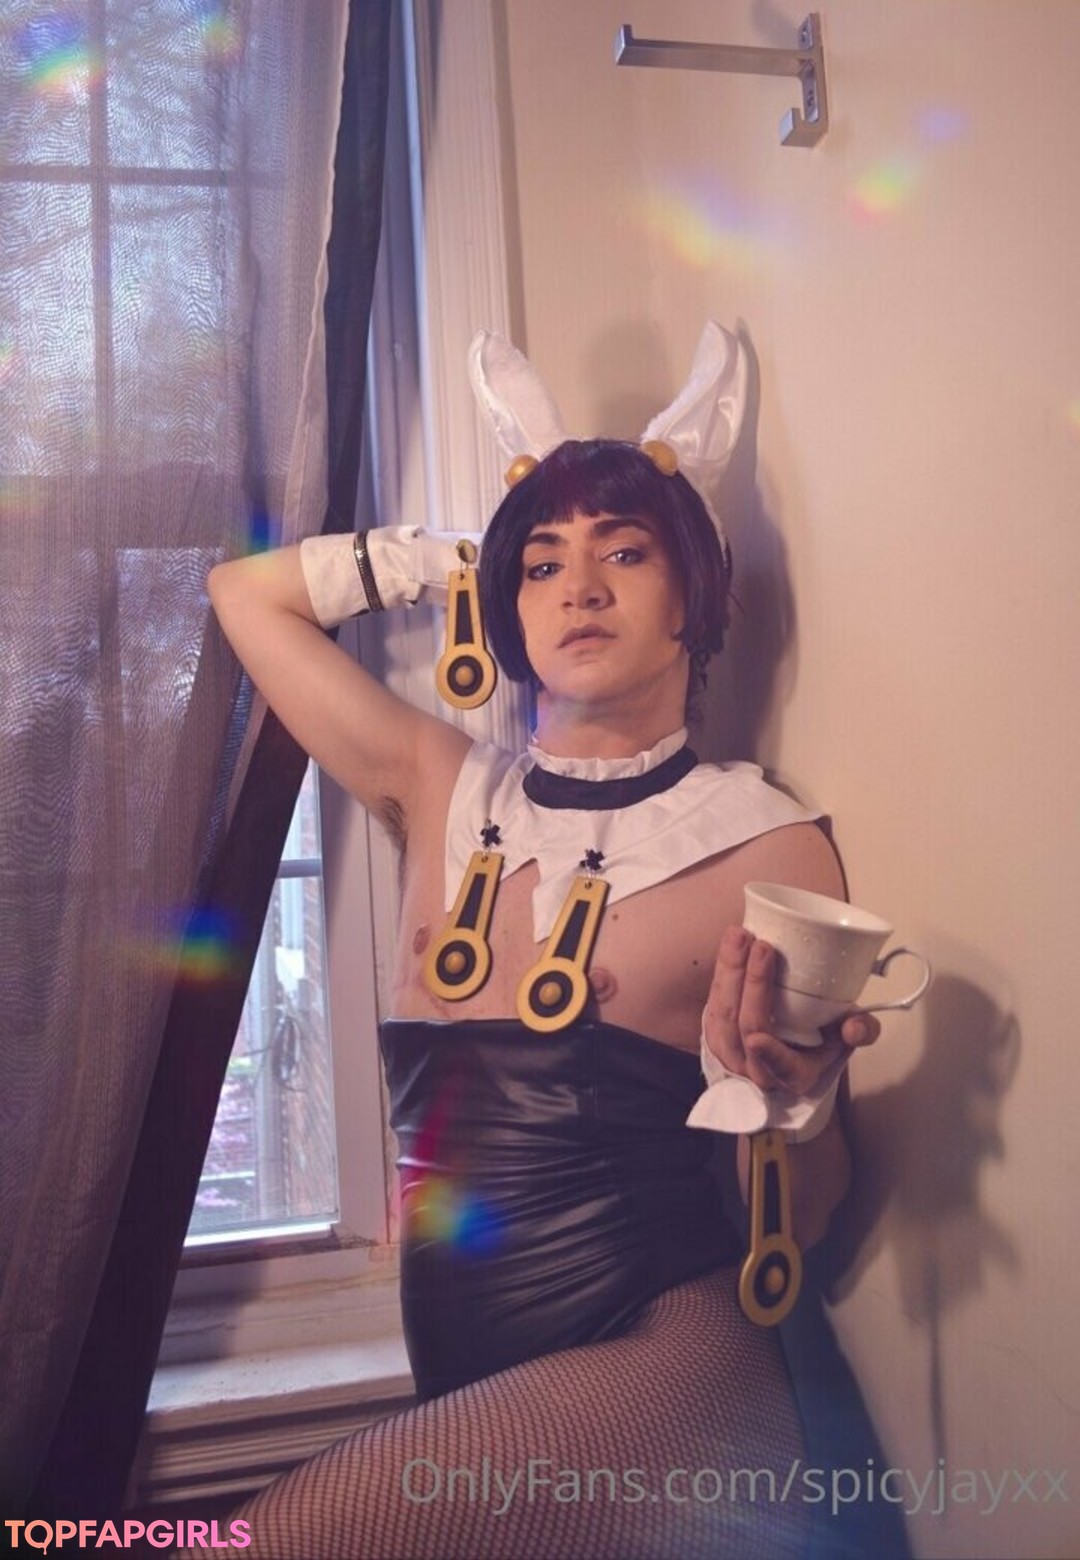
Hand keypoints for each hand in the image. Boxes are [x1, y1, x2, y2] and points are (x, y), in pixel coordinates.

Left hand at [703, 925, 879, 1096]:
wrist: (786, 1052)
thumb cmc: (819, 1043)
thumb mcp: (846, 1040)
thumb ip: (860, 1031)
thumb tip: (854, 1026)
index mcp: (795, 1076)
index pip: (782, 1070)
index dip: (770, 1056)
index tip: (757, 1040)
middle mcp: (758, 1070)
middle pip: (746, 1028)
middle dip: (752, 986)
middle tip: (763, 947)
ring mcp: (731, 1053)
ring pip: (724, 1014)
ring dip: (731, 970)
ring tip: (741, 936)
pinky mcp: (715, 1032)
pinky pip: (714, 1000)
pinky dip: (722, 969)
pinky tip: (731, 943)